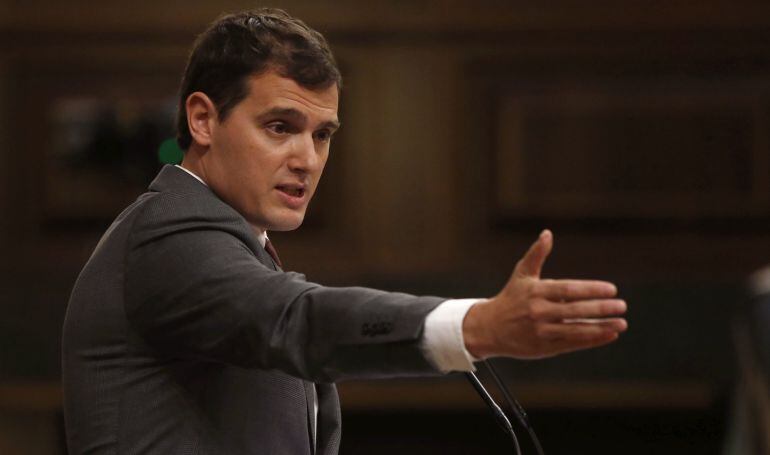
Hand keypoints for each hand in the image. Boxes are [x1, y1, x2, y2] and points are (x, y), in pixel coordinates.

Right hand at [462, 230, 626, 359]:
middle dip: (600, 308)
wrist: (488, 328)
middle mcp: (539, 311)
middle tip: (621, 305)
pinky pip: (572, 343)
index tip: (611, 289)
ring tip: (621, 323)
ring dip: (601, 327)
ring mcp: (541, 331)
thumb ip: (537, 255)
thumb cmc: (510, 298)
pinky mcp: (543, 347)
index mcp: (536, 291)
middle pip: (574, 310)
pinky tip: (609, 334)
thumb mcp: (522, 275)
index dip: (590, 289)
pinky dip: (592, 340)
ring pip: (576, 329)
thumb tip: (547, 233)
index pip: (568, 290)